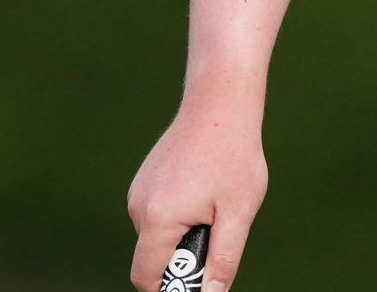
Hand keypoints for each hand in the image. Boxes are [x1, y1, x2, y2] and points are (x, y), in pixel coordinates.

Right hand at [127, 99, 267, 291]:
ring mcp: (138, 190)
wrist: (219, 103)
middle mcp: (138, 206)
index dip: (169, 290)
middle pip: (152, 257)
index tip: (196, 283)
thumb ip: (222, 260)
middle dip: (182, 259)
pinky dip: (176, 217)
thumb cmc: (233, 156)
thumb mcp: (237, 214)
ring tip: (214, 206)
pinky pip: (155, 214)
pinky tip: (203, 192)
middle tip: (216, 235)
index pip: (146, 277)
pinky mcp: (144, 180)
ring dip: (181, 236)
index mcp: (158, 219)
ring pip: (155, 236)